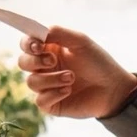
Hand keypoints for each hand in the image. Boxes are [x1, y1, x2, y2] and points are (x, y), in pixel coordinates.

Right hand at [17, 26, 136, 117]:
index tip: (38, 46)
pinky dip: (54, 93)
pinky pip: (40, 100)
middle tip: (53, 61)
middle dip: (35, 61)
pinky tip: (69, 90)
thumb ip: (58, 32)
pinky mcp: (51, 104)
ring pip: (31, 82)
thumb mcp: (80, 41)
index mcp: (49, 50)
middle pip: (23, 63)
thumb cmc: (98, 63)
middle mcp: (44, 68)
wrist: (114, 88)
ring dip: (51, 78)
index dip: (27, 44)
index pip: (26, 44)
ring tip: (71, 77)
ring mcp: (46, 86)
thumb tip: (38, 32)